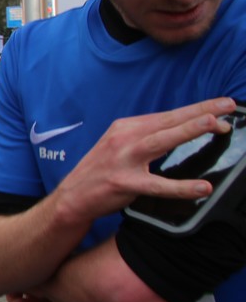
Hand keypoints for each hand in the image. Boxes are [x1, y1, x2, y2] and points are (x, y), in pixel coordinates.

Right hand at [54, 97, 234, 226]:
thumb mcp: (119, 146)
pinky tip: (201, 187)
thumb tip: (182, 132)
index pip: (167, 116)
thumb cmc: (101, 172)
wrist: (72, 196)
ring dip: (188, 131)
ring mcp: (123, 160)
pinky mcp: (123, 183)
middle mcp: (124, 138)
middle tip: (228, 105)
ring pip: (161, 142)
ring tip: (214, 125)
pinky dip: (181, 187)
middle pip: (168, 121)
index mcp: (126, 128)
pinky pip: (157, 185)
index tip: (222, 106)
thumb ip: (146, 138)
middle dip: (201, 111)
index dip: (196, 110)